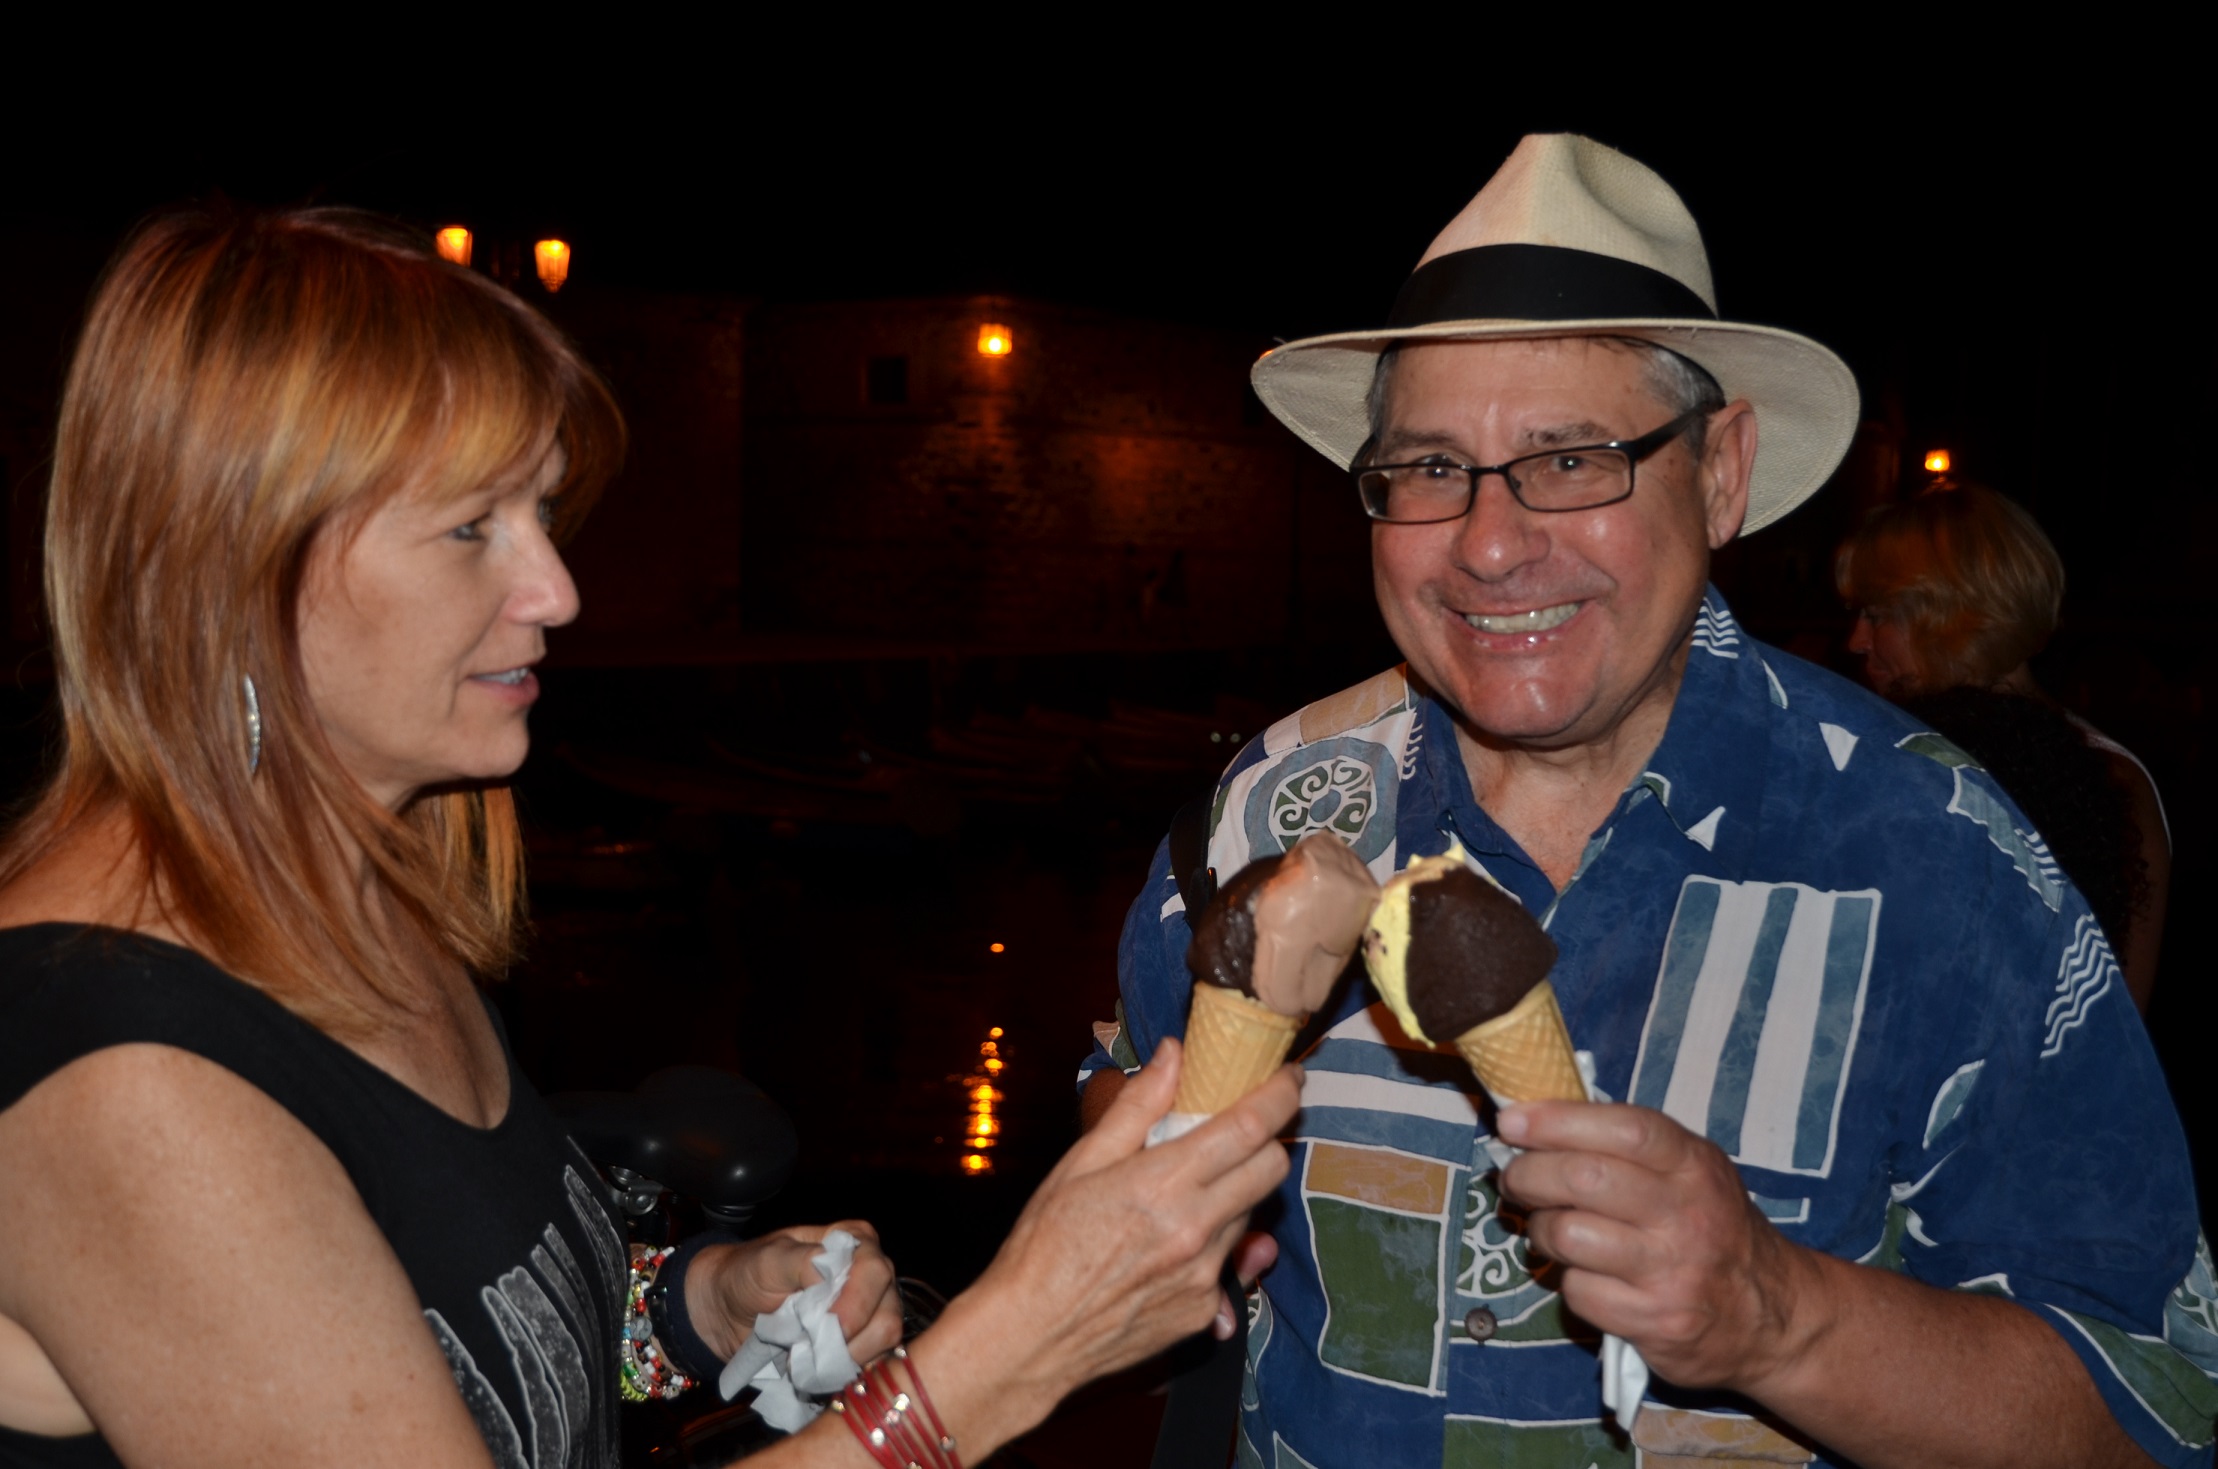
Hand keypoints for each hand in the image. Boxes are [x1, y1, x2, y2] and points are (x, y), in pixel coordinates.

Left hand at [688, 1222, 904, 1364]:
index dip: (856, 1304)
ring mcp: (871, 1312)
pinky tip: (817, 1368)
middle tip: (810, 1348)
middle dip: (850, 1339)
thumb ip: (801, 1261)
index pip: (875, 1272)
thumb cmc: (748, 1274)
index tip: (826, 1326)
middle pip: (887, 1314)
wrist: (728, 1310)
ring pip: (882, 1345)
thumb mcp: (767, 1260)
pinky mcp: (862, 1344)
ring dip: (844, 1358)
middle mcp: (872, 1276)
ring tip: (807, 1357)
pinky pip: (871, 1366)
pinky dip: (843, 1372)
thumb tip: (828, 1277)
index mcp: (856, 1242)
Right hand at [921, 1038, 1297, 1440]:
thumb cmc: (1045, 1245)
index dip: (1280, 1094)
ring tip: (1185, 1193)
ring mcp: (1205, 1275)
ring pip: (1251, 1214)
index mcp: (1164, 1183)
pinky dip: (1212, 1242)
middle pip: (1271, 1169)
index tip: (1288, 1076)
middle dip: (1266, 1141)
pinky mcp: (1204, 1310)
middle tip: (1238, 1132)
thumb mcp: (1081, 1163)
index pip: (1250, 1128)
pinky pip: (1228, 1263)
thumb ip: (1136, 1106)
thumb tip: (1173, 1053)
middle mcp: (1196, 1229)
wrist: (1030, 1338)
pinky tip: (1171, 1245)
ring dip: (1235, 1192)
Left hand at [1496, 1101, 1816, 1393]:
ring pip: (1569, 1235)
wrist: (1771, 1316)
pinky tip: (1590, 1277)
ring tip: (1552, 1230)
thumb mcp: (1689, 1172)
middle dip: (1529, 1174)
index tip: (1513, 1123)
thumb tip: (1536, 1119)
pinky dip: (1570, 1282)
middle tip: (1514, 1178)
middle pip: (1584, 1179)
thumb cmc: (1710, 1228)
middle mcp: (1688, 1215)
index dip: (1559, 1120)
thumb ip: (1626, 1145)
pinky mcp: (1656, 1321)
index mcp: (1694, 1165)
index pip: (1624, 1128)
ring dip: (1542, 1230)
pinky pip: (1578, 1291)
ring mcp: (1672, 1271)